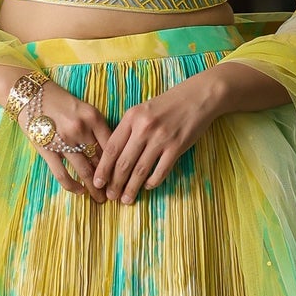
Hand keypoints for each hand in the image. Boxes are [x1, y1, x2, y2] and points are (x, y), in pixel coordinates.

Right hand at [17, 79, 112, 198]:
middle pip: (101, 161)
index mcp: (94, 117)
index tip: (125, 177)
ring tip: (101, 198)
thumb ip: (98, 128)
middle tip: (117, 194)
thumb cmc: (60, 101)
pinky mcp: (47, 150)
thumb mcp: (85, 109)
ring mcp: (63, 141)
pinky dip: (73, 186)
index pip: (112, 146)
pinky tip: (80, 192)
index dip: (120, 165)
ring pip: (85, 171)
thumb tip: (111, 153)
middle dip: (110, 180)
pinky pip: (62, 174)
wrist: (30, 94)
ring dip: (94, 188)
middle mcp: (81, 129)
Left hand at [93, 71, 228, 203]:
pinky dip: (153, 182)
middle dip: (115, 183)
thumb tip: (115, 157)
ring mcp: (161, 138)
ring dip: (132, 188)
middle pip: (124, 162)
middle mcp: (144, 128)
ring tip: (126, 199)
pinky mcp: (177, 147)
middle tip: (111, 196)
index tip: (97, 182)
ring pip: (141, 170)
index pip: (112, 148)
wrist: (198, 97)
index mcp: (131, 117)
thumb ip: (128, 129)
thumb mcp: (142, 110)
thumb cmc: (168, 104)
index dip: (103, 168)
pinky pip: (161, 171)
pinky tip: (148, 187)